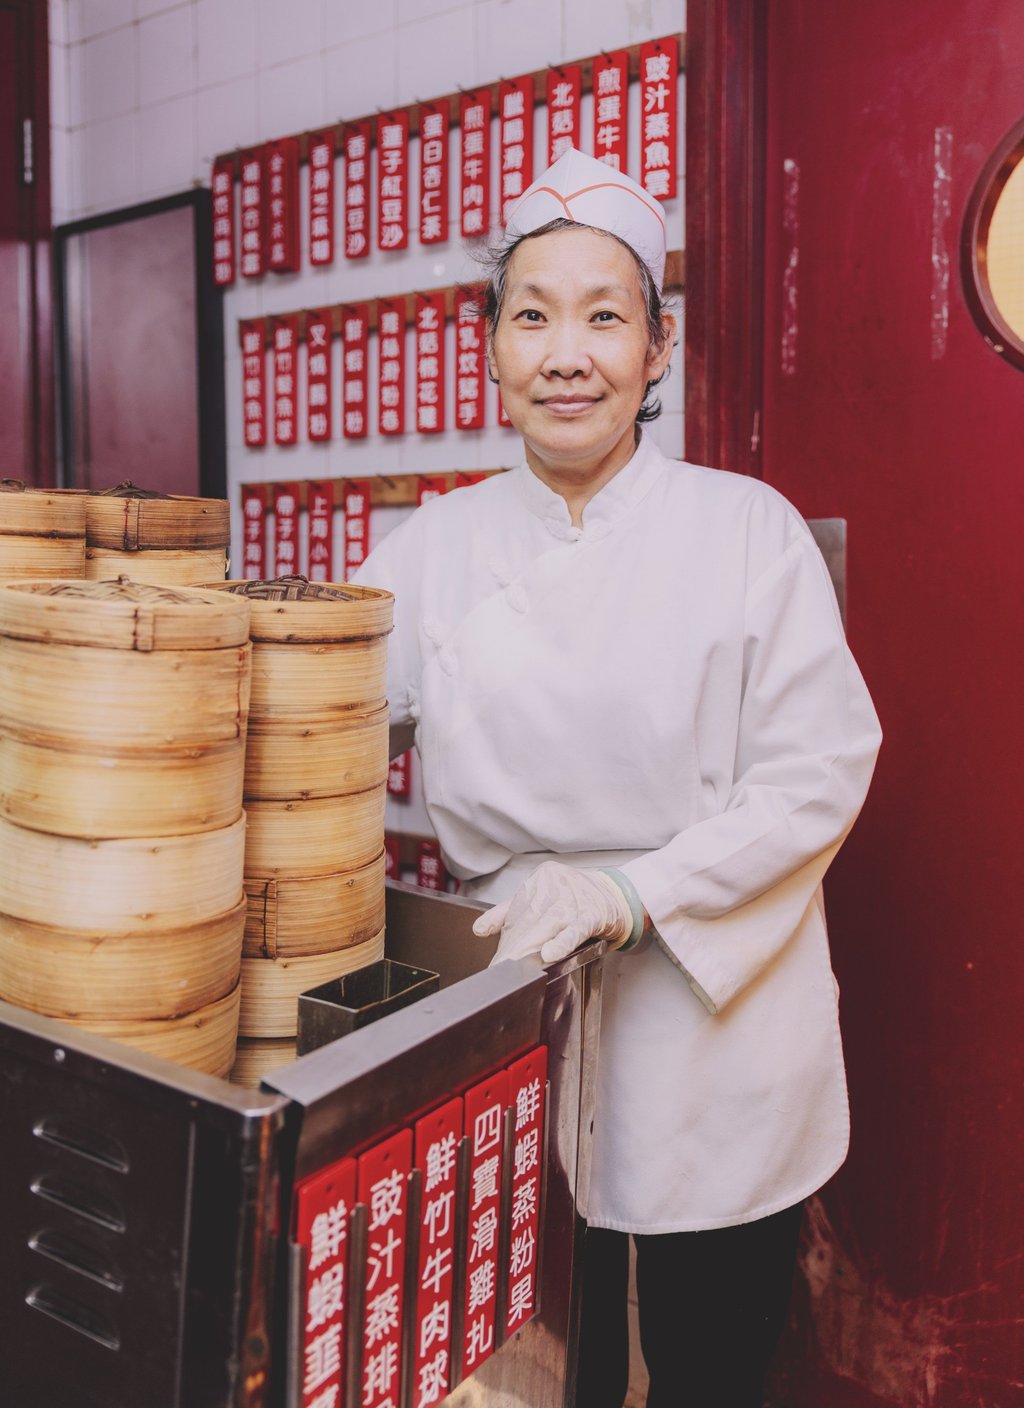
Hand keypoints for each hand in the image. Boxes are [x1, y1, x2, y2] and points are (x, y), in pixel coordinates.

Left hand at [472, 862, 634, 964]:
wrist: (617, 894)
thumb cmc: (577, 899)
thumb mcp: (542, 898)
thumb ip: (508, 913)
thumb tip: (479, 929)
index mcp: (540, 880)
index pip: (517, 910)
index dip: (506, 937)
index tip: (497, 961)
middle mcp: (556, 885)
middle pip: (530, 918)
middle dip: (514, 946)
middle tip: (502, 967)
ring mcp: (575, 898)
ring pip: (549, 923)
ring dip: (531, 945)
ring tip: (516, 963)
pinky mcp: (594, 913)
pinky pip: (576, 928)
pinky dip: (562, 941)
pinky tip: (550, 953)